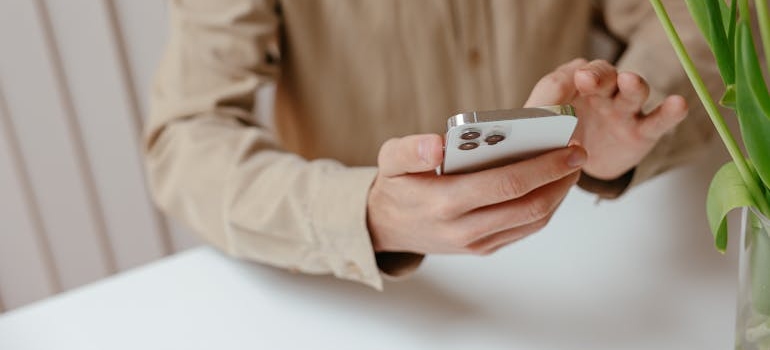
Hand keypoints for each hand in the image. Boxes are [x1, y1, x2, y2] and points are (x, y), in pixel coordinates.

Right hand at [367, 134, 584, 254]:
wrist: (386, 228)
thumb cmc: (395, 186)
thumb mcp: (389, 159)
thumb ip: (410, 149)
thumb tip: (438, 143)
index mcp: (445, 202)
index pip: (507, 184)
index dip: (543, 166)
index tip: (567, 146)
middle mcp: (464, 228)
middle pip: (529, 205)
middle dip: (560, 178)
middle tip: (578, 152)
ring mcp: (477, 242)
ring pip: (533, 220)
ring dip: (559, 193)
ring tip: (571, 166)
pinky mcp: (484, 248)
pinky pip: (524, 229)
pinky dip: (546, 207)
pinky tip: (552, 184)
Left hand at [525, 59, 688, 179]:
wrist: (576, 168)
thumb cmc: (556, 137)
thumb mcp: (542, 125)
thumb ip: (544, 107)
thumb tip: (552, 101)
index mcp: (571, 87)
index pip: (570, 74)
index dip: (567, 78)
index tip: (563, 85)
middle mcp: (601, 92)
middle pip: (603, 75)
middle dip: (597, 74)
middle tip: (586, 78)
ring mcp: (623, 110)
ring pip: (632, 92)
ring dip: (632, 85)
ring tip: (629, 81)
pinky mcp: (642, 131)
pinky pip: (658, 120)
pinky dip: (669, 112)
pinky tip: (678, 104)